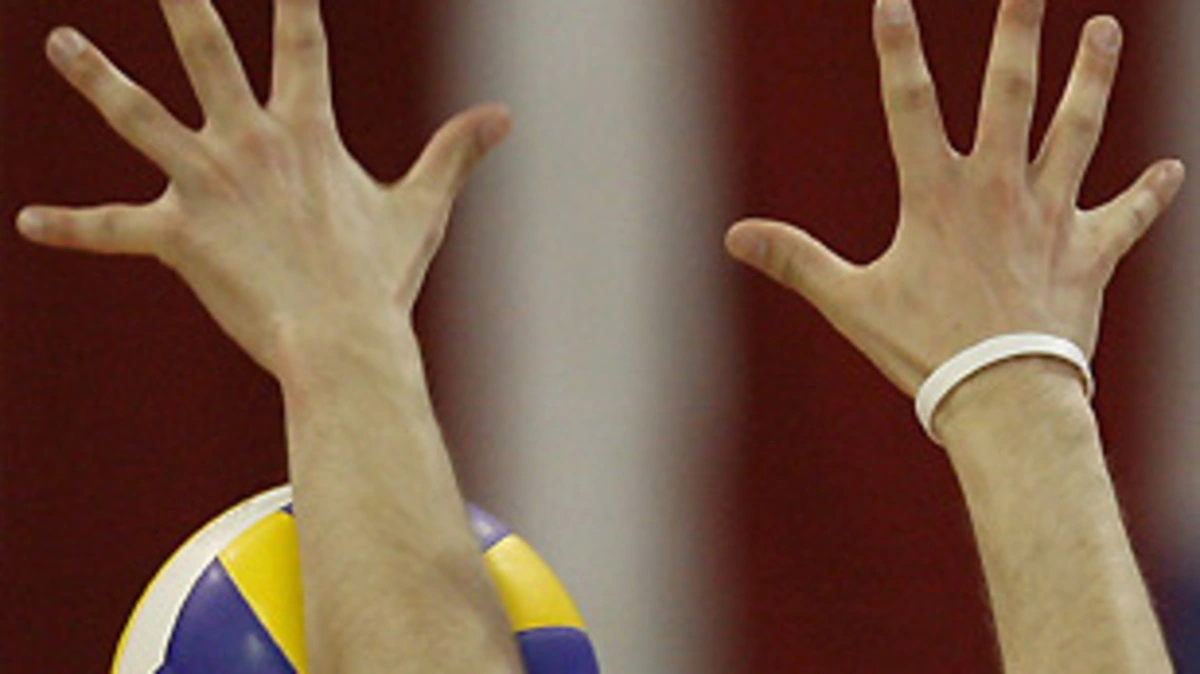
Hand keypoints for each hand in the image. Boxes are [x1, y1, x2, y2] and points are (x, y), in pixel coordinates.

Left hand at [17, 0, 507, 373]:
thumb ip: (455, 153)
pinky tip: (29, 222)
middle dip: (182, 1)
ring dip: (96, 77)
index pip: (302, 38)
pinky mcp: (178, 236)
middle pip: (206, 51)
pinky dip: (72, 228)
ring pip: (139, 116)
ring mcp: (208, 184)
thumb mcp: (422, 209)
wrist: (343, 341)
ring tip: (59, 43)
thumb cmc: (382, 278)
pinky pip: (114, 229)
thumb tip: (504, 116)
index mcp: (308, 131)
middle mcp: (251, 142)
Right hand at [725, 0, 1183, 395]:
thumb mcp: (850, 302)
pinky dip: (1149, 195)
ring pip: (1078, 133)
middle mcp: (999, 191)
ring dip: (1093, 80)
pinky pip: (1126, 218)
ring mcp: (1050, 218)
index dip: (898, 48)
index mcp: (937, 197)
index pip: (910, 105)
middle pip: (1012, 93)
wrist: (1007, 397)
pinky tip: (1172, 170)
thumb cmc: (925, 350)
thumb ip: (795, 260)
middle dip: (1019, 32)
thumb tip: (734, 235)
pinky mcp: (1088, 255)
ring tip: (1106, 31)